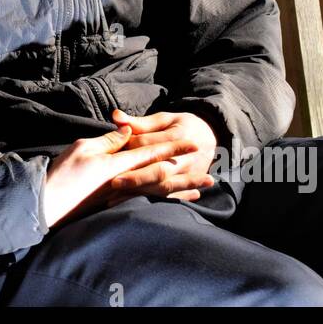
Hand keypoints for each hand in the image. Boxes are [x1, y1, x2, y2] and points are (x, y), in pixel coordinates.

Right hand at [43, 125, 202, 228]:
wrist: (48, 202)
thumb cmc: (62, 174)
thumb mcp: (82, 149)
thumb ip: (108, 141)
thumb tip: (127, 132)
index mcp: (118, 164)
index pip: (152, 153)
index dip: (174, 147)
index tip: (194, 142)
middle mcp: (125, 182)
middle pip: (163, 176)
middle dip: (187, 174)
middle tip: (211, 175)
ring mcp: (122, 197)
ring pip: (159, 192)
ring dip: (183, 190)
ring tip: (204, 189)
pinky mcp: (117, 205)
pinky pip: (148, 203)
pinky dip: (166, 200)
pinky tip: (179, 200)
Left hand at [99, 108, 217, 207]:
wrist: (212, 140)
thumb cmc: (183, 126)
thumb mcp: (165, 119)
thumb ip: (140, 122)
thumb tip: (116, 116)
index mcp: (178, 135)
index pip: (150, 144)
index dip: (130, 148)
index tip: (111, 152)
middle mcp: (185, 157)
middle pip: (159, 169)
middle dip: (137, 177)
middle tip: (114, 183)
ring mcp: (189, 174)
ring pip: (164, 187)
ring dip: (142, 194)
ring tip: (117, 200)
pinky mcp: (187, 186)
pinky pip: (170, 197)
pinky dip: (154, 202)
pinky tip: (134, 207)